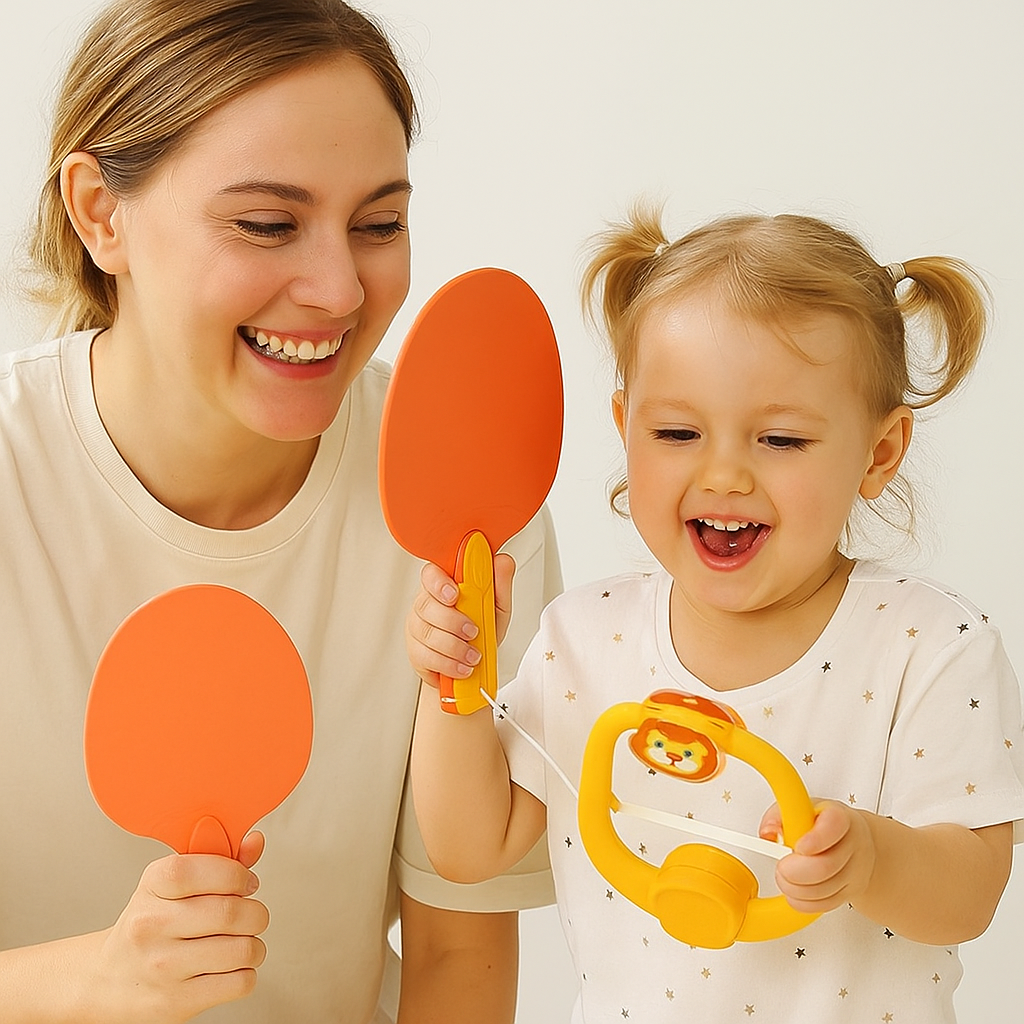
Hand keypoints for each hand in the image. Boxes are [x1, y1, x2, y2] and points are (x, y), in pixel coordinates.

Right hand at [85, 831, 269, 1022]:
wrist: (107, 981)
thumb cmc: (150, 926)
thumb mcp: (171, 885)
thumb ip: (218, 861)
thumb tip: (255, 842)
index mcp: (152, 887)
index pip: (198, 870)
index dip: (236, 874)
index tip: (246, 882)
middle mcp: (152, 925)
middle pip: (231, 912)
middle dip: (256, 913)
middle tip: (251, 916)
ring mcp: (163, 967)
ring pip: (242, 949)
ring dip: (254, 946)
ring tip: (241, 944)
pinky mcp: (176, 1001)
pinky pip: (239, 983)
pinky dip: (245, 974)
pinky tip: (229, 968)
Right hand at [406, 554, 514, 688]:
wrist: (475, 668)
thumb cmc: (482, 632)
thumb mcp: (497, 607)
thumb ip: (500, 584)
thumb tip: (502, 560)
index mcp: (443, 586)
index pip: (431, 574)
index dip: (439, 583)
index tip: (454, 594)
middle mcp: (426, 604)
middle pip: (426, 605)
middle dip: (452, 620)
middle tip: (473, 630)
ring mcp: (417, 628)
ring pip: (426, 632)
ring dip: (455, 646)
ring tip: (473, 655)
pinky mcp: (415, 652)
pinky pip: (426, 656)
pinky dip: (449, 664)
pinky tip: (462, 666)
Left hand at [759, 800, 875, 914]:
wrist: (853, 840)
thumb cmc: (822, 823)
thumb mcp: (800, 808)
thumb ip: (779, 815)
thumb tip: (768, 832)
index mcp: (840, 818)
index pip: (834, 826)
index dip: (815, 840)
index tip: (798, 847)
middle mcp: (852, 845)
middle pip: (826, 867)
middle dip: (794, 872)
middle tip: (781, 867)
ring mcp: (855, 871)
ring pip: (824, 890)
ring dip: (795, 889)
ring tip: (785, 878)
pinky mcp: (850, 892)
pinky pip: (826, 905)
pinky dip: (803, 902)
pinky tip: (795, 891)